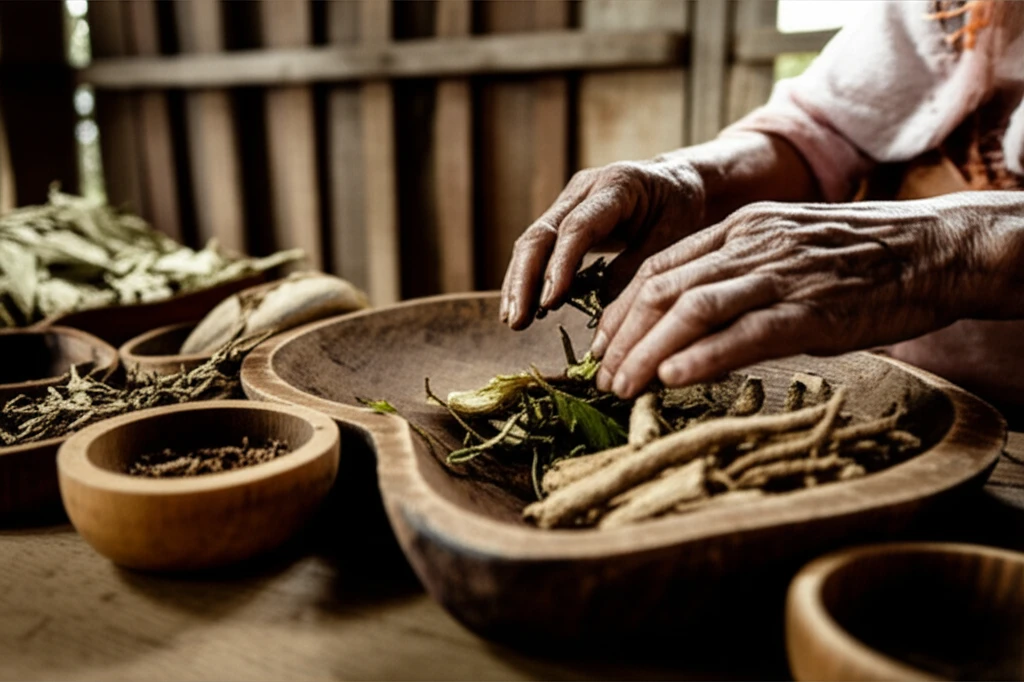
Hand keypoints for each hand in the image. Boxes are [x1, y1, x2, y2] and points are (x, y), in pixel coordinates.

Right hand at [499, 159, 704, 328]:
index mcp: (615, 186)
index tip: (550, 302)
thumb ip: (639, 265)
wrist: (677, 183)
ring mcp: (568, 204)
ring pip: (532, 243)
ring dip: (519, 284)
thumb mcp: (674, 233)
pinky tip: (523, 310)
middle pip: (541, 234)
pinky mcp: (563, 222)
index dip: (560, 266)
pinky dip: (529, 281)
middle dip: (524, 280)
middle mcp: (583, 190)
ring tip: (514, 321)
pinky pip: (539, 251)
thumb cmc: (680, 207)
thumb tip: (601, 301)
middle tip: (517, 320)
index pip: (577, 227)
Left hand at [591, 198, 997, 397]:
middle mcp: (749, 246)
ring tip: (622, 387)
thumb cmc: (860, 258)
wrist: (933, 249)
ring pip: (690, 309)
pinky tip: (670, 378)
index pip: (658, 267)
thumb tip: (693, 322)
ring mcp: (778, 276)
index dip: (621, 309)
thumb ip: (738, 274)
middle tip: (602, 378)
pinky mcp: (810, 311)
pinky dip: (701, 356)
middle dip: (622, 338)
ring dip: (646, 352)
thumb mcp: (785, 249)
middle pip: (662, 290)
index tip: (603, 345)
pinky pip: (743, 332)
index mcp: (739, 230)